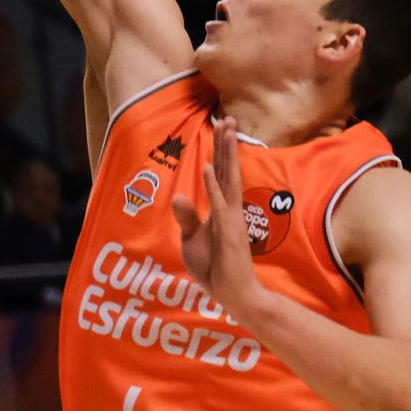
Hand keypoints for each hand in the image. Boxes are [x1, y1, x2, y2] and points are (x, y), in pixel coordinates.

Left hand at [170, 117, 263, 319]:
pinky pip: (218, 205)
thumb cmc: (214, 267)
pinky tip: (206, 167)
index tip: (222, 127)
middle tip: (229, 117)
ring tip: (226, 130)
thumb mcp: (191, 239)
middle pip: (227, 170)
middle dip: (227, 144)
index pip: (220, 174)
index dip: (221, 151)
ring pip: (227, 180)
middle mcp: (229, 209)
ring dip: (225, 155)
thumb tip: (178, 196)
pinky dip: (211, 186)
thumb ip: (186, 217)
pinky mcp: (229, 233)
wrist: (232, 293)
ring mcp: (231, 219)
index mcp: (221, 209)